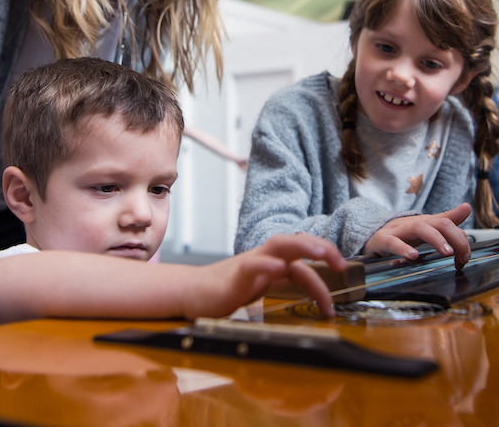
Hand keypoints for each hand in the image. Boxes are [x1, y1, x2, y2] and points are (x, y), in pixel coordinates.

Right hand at [185, 234, 345, 319]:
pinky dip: (267, 265)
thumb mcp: (264, 287)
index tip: (344, 273)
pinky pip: (252, 266)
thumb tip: (318, 289)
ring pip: (278, 246)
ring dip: (302, 246)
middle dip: (321, 247)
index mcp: (273, 262)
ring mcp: (249, 264)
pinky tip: (279, 268)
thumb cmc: (228, 289)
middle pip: (294, 242)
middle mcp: (264, 258)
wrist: (192, 293)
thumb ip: (286, 282)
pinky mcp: (234, 277)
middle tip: (341, 262)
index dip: (325, 262)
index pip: (303, 259)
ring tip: (320, 252)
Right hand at [363, 203, 471, 269]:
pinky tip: (413, 255)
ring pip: (419, 228)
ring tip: (447, 252)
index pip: (449, 224)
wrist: (369, 233)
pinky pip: (393, 242)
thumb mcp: (425, 226)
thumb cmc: (401, 233)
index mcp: (425, 222)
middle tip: (460, 256)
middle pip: (438, 223)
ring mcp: (398, 231)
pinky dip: (403, 248)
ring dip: (436, 239)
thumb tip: (467, 207)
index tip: (465, 258)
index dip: (461, 240)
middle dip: (454, 238)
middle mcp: (414, 224)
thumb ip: (447, 219)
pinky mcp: (383, 240)